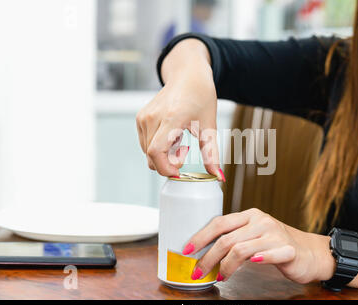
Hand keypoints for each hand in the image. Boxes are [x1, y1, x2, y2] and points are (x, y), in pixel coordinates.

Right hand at [136, 39, 223, 179]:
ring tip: (179, 139)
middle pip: (152, 157)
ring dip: (164, 155)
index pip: (157, 152)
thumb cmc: (201, 96)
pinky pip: (145, 145)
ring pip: (148, 153)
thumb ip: (211, 154)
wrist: (188, 75)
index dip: (166, 168)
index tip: (180, 171)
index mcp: (171, 117)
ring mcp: (144, 117)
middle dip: (169, 162)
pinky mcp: (140, 119)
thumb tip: (218, 176)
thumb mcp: (210, 126)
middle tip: (186, 149)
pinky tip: (171, 135)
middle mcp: (153, 117)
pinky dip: (158, 147)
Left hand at [183, 208, 334, 283]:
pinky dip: (259, 260)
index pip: (219, 223)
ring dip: (226, 266)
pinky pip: (269, 254)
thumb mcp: (253, 235)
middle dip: (208, 257)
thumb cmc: (276, 244)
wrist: (309, 252)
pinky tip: (251, 265)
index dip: (200, 236)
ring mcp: (275, 234)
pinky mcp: (288, 249)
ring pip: (242, 249)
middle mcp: (261, 221)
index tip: (187, 250)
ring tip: (220, 276)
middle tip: (198, 271)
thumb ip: (234, 238)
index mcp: (250, 215)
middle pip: (227, 238)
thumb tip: (203, 251)